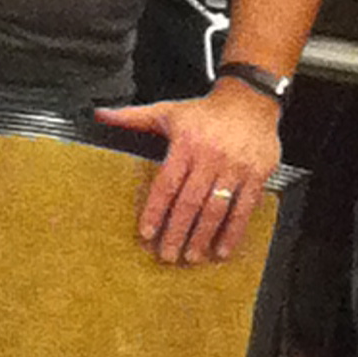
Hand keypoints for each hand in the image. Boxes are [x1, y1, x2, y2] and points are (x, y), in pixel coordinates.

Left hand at [98, 81, 280, 263]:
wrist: (250, 99)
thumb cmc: (206, 111)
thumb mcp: (168, 111)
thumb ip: (133, 117)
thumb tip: (100, 115)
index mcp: (186, 144)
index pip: (167, 183)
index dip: (156, 210)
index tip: (146, 233)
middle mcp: (210, 157)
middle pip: (190, 201)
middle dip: (177, 232)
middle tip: (167, 255)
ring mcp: (235, 167)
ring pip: (216, 208)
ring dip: (203, 237)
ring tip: (191, 257)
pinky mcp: (257, 174)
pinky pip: (244, 208)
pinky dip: (233, 232)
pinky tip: (223, 250)